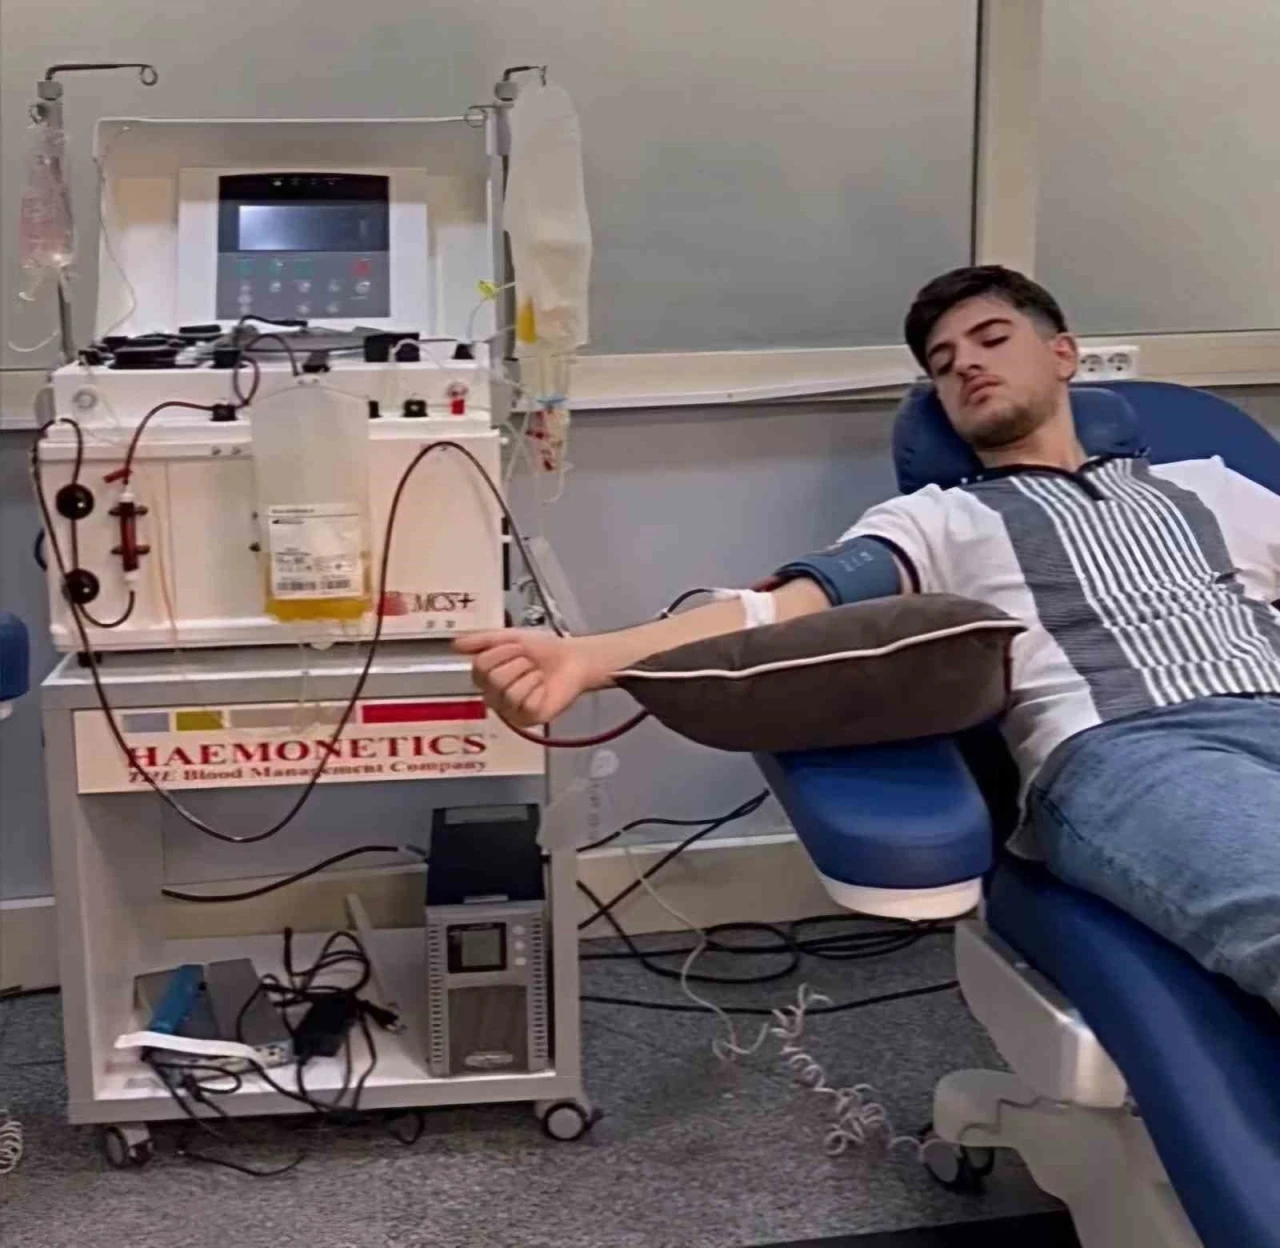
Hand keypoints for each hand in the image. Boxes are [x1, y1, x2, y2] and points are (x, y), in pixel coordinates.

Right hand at [452, 629, 595, 726]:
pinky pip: (526, 703)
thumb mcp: (509, 637)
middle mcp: (495, 696)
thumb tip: (454, 645)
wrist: (573, 658)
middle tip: (530, 661)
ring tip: (538, 674)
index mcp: (486, 678)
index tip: (517, 647)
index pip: (479, 666)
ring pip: (509, 692)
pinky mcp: (529, 719)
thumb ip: (480, 640)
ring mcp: (511, 711)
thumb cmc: (543, 650)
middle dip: (517, 662)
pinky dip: (539, 689)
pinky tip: (544, 687)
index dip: (500, 652)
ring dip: (529, 675)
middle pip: (493, 679)